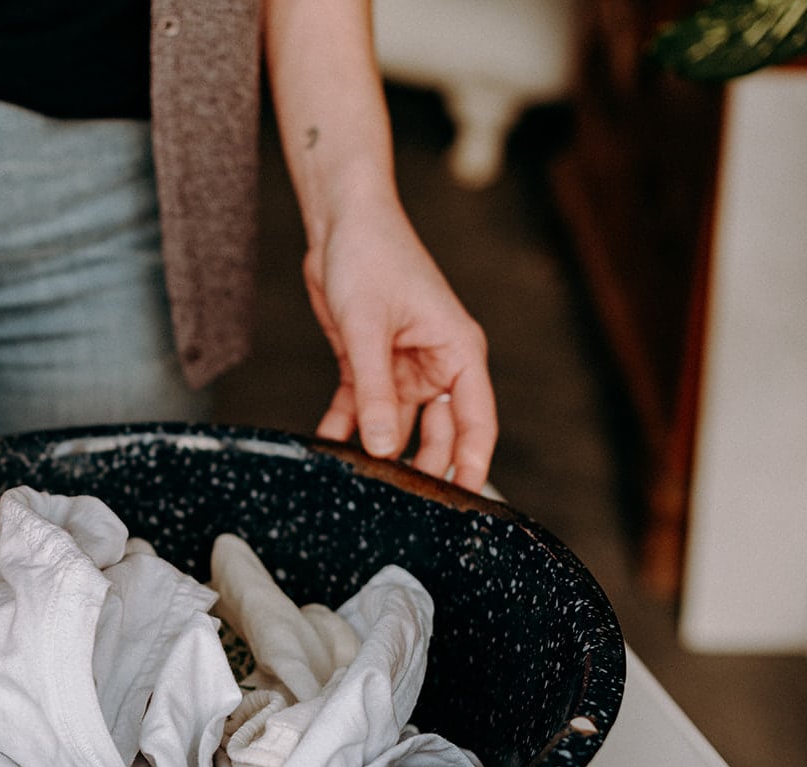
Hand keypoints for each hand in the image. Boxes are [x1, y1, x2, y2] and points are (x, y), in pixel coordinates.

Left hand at [303, 198, 496, 491]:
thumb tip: (383, 448)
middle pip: (437, 433)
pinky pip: (359, 409)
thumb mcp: (368, 328)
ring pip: (395, 425)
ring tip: (361, 482)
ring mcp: (401, 368)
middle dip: (420, 465)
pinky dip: (345, 427)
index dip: (473, 463)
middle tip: (401, 502)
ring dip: (377, 450)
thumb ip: (374, 391)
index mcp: (458, 353)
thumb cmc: (370, 256)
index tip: (464, 502)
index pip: (477, 421)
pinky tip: (329, 448)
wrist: (339, 223)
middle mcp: (435, 365)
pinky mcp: (367, 365)